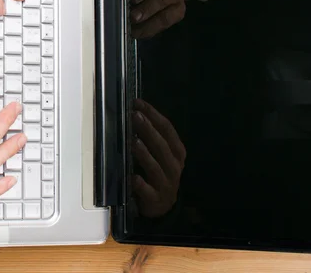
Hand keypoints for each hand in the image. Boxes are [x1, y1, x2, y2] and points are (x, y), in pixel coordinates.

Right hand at [130, 0, 184, 37]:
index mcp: (176, 9)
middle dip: (147, 9)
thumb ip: (147, 23)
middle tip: (134, 16)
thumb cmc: (157, 3)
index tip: (135, 31)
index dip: (150, 25)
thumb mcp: (157, 16)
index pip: (165, 19)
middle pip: (162, 1)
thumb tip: (131, 31)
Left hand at [131, 99, 185, 217]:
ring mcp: (166, 183)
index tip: (138, 103)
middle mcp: (174, 166)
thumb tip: (135, 113)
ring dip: (144, 154)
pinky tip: (133, 177)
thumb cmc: (158, 173)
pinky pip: (148, 191)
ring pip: (156, 167)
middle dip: (148, 130)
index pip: (167, 129)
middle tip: (135, 116)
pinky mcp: (155, 199)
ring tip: (133, 141)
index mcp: (177, 152)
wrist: (163, 206)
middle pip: (162, 146)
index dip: (153, 115)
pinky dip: (140, 184)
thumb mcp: (161, 154)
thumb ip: (152, 137)